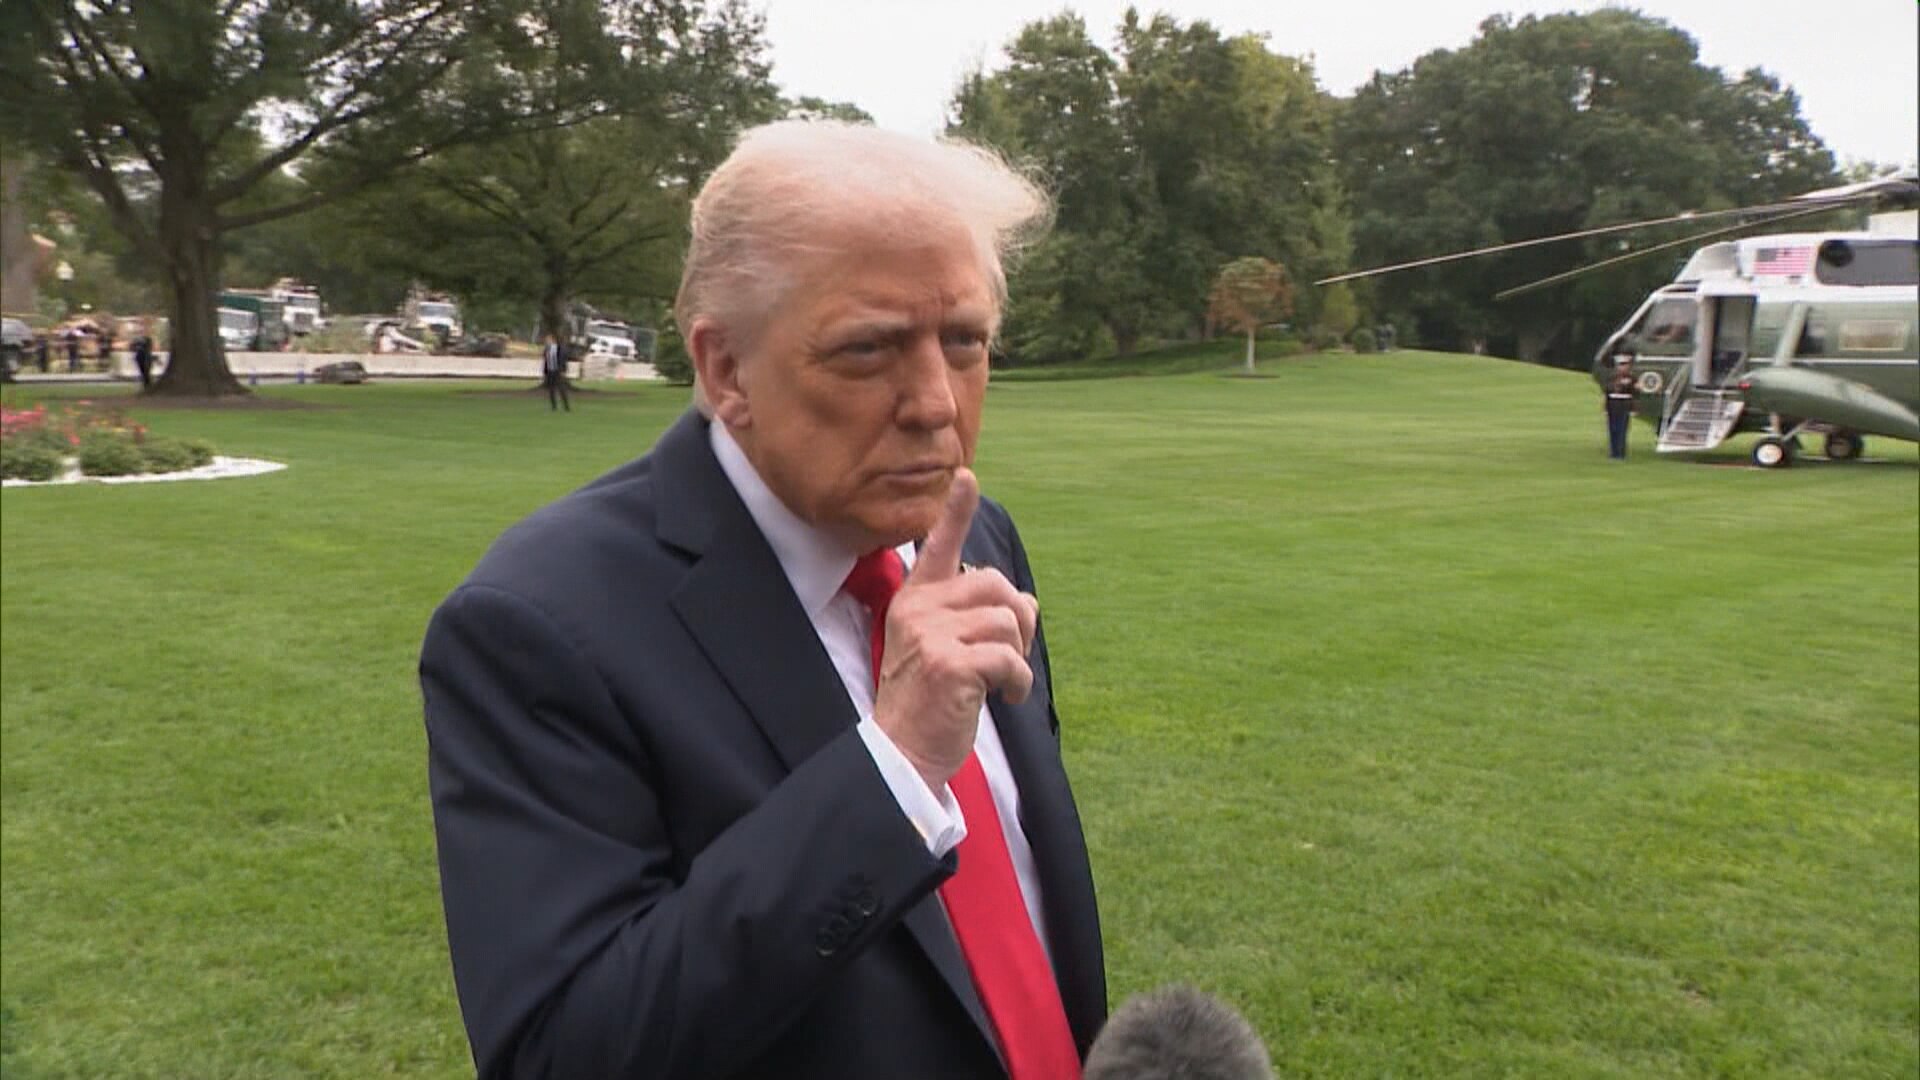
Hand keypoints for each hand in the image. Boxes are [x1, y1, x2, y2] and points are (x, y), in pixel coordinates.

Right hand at [872, 468, 1038, 791]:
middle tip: (1009, 658)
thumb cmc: (929, 701)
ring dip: (1019, 656)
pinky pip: (1009, 657)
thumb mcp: (946, 648)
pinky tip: (1006, 698)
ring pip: (1007, 620)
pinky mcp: (949, 664)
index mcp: (915, 600)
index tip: (968, 476)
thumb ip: (977, 617)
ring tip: (1003, 684)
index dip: (956, 511)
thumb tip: (1027, 601)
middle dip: (1016, 621)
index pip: (938, 546)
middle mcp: (918, 609)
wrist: (902, 753)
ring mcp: (930, 634)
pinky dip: (1018, 681)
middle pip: (996, 585)